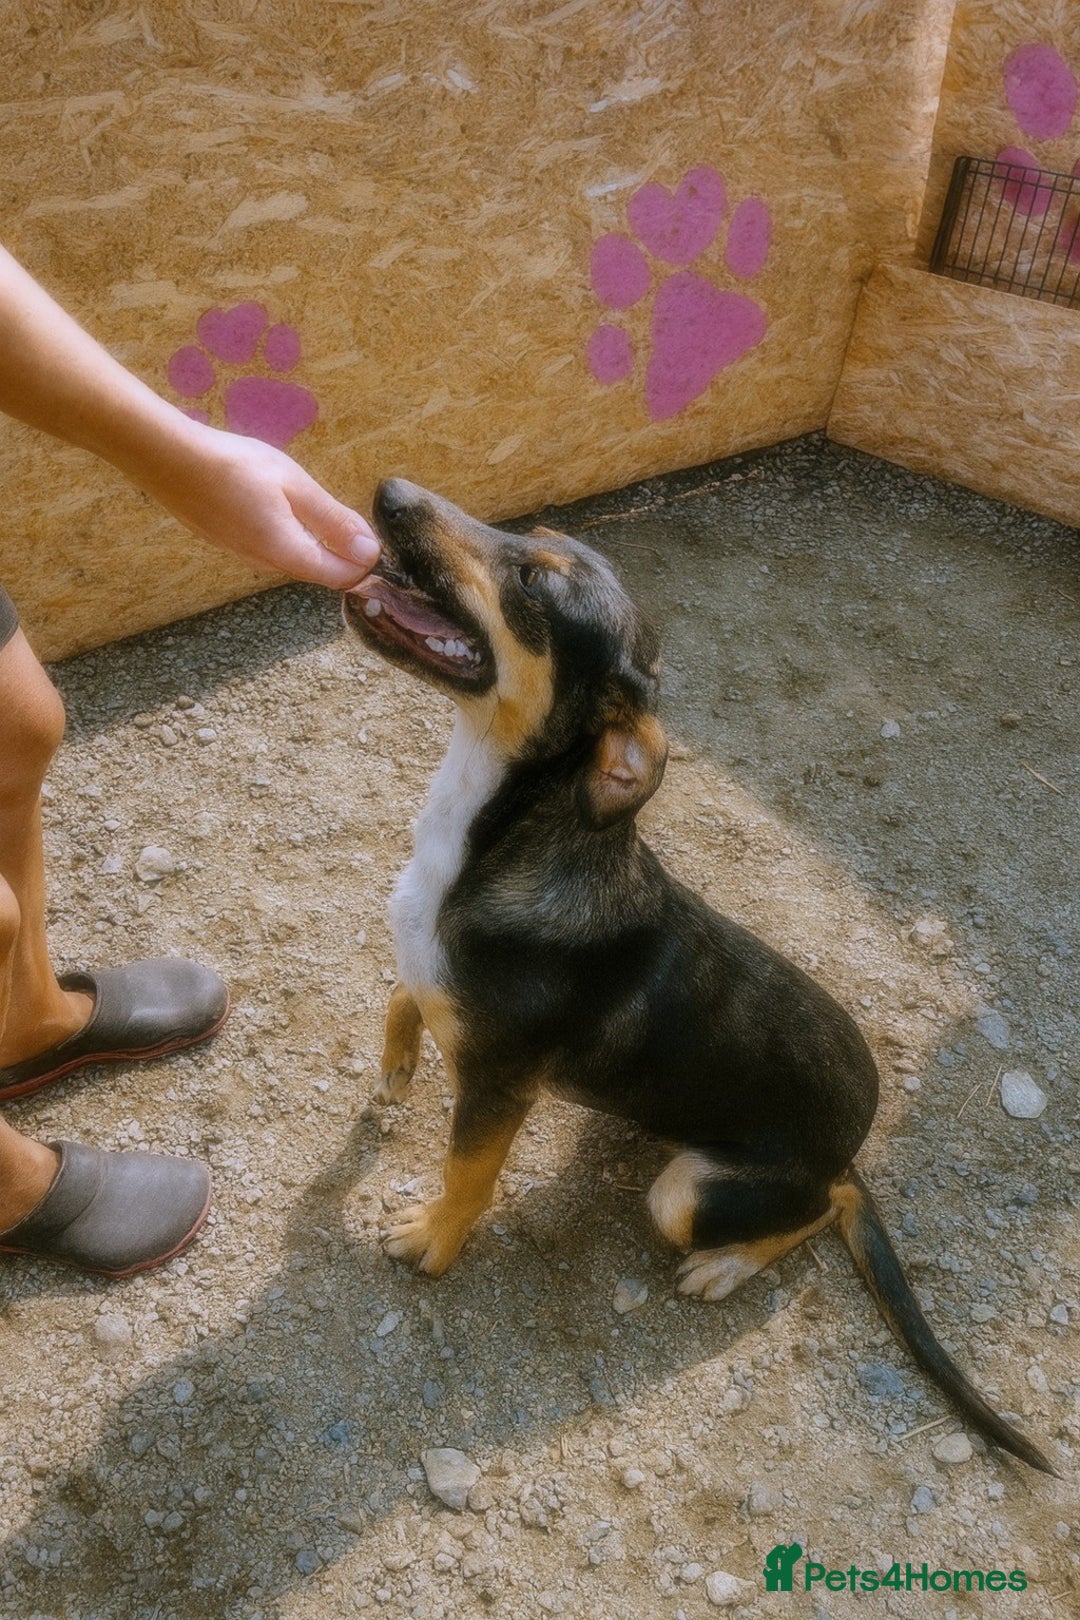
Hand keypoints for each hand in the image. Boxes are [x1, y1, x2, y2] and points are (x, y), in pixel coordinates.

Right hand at [145, 425, 380, 588]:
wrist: (166, 459)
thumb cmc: (233, 465)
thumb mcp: (294, 485)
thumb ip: (333, 520)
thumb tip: (370, 551)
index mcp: (287, 553)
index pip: (341, 577)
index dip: (365, 566)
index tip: (374, 539)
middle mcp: (265, 564)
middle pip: (318, 571)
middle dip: (343, 556)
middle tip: (355, 523)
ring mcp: (242, 555)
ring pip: (293, 560)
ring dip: (315, 544)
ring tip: (324, 514)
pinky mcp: (226, 542)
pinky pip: (270, 549)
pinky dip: (289, 536)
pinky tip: (282, 508)